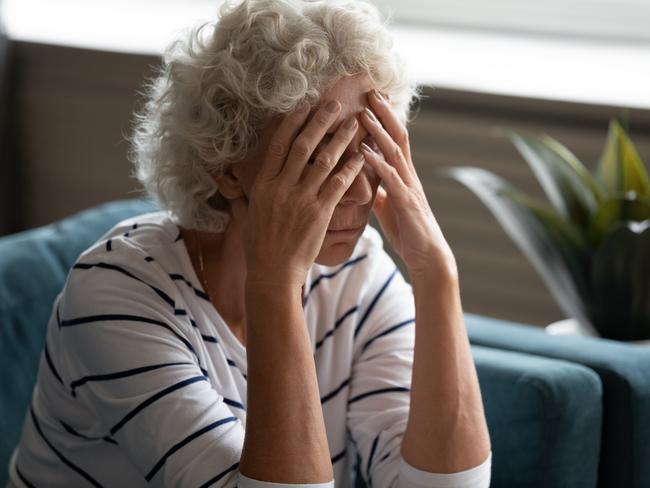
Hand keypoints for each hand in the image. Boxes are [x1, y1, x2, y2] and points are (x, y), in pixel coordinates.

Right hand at [231, 100, 364, 288]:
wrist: (273, 272)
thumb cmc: (259, 245)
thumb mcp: (246, 213)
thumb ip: (243, 192)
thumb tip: (227, 178)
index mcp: (263, 185)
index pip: (278, 145)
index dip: (293, 123)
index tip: (304, 106)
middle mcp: (281, 187)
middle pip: (304, 146)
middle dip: (321, 122)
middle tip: (335, 105)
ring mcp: (301, 199)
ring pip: (324, 161)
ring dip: (341, 140)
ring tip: (354, 124)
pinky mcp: (319, 213)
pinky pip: (338, 184)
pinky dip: (351, 168)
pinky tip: (362, 156)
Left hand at [360, 89, 457, 278]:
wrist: (428, 257)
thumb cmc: (409, 233)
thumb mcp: (388, 209)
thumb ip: (379, 193)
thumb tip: (367, 184)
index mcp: (403, 176)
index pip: (395, 140)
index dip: (385, 119)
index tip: (372, 99)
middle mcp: (408, 176)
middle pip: (398, 137)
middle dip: (385, 113)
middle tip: (370, 91)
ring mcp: (408, 187)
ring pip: (394, 152)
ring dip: (379, 131)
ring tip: (363, 113)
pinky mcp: (406, 203)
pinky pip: (390, 178)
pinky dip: (376, 163)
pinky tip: (363, 151)